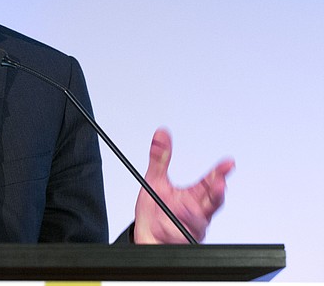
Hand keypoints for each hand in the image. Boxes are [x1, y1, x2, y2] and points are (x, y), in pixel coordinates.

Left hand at [133, 128, 234, 243]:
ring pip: (200, 222)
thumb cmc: (154, 212)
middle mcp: (197, 211)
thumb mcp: (154, 181)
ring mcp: (192, 227)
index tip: (228, 163)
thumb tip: (161, 135)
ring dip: (193, 214)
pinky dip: (179, 228)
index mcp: (193, 195)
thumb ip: (159, 159)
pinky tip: (171, 221)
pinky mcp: (184, 240)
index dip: (220, 172)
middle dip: (217, 193)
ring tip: (183, 206)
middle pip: (213, 202)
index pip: (210, 182)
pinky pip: (186, 235)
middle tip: (219, 183)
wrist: (146, 237)